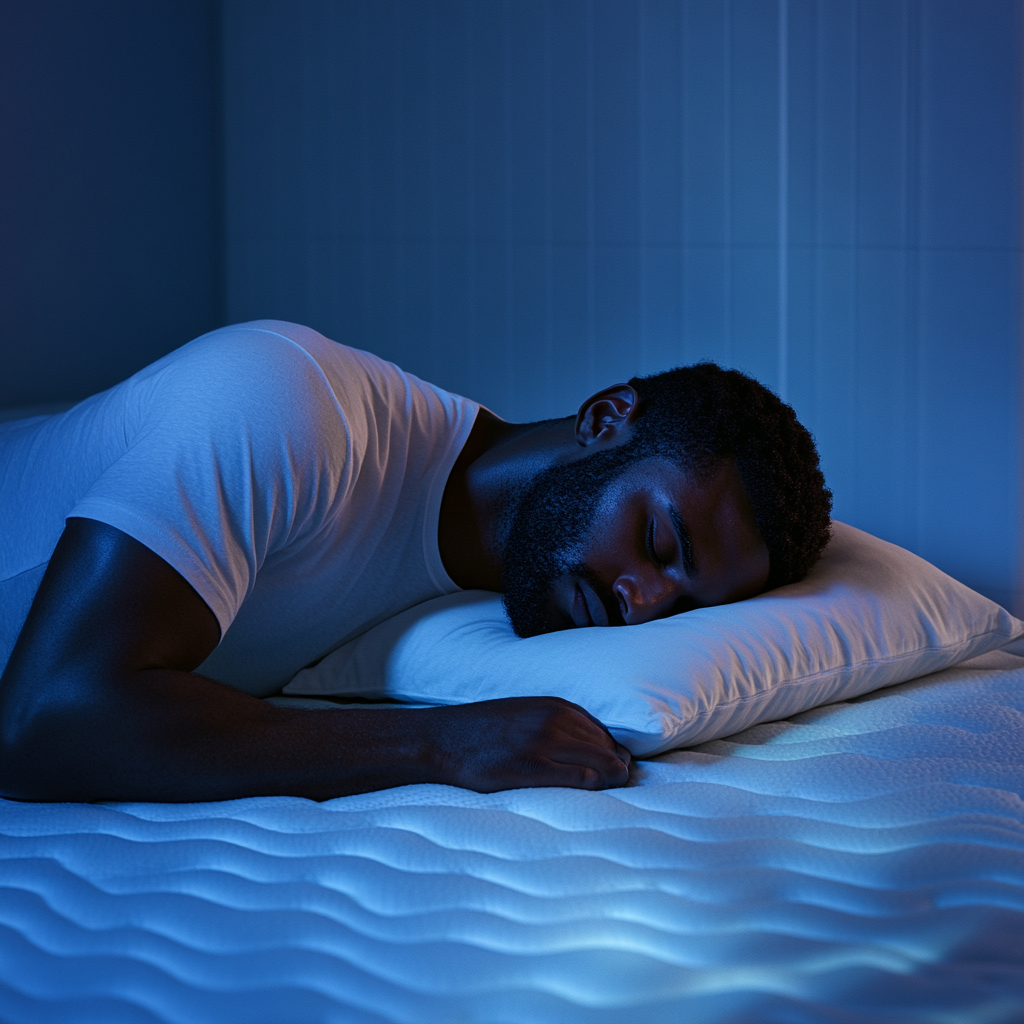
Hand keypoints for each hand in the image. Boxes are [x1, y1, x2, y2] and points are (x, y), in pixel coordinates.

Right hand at [429, 696, 630, 791]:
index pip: (608, 736)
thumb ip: (559, 725)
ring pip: (603, 765)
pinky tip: (588, 798)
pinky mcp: (532, 766)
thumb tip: (595, 752)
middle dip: (617, 774)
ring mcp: (545, 742)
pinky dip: (593, 790)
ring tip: (602, 801)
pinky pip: (582, 779)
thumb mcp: (527, 713)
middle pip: (611, 751)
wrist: (442, 739)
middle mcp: (556, 719)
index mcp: (557, 706)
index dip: (615, 760)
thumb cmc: (484, 732)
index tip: (612, 778)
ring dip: (610, 784)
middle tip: (612, 794)